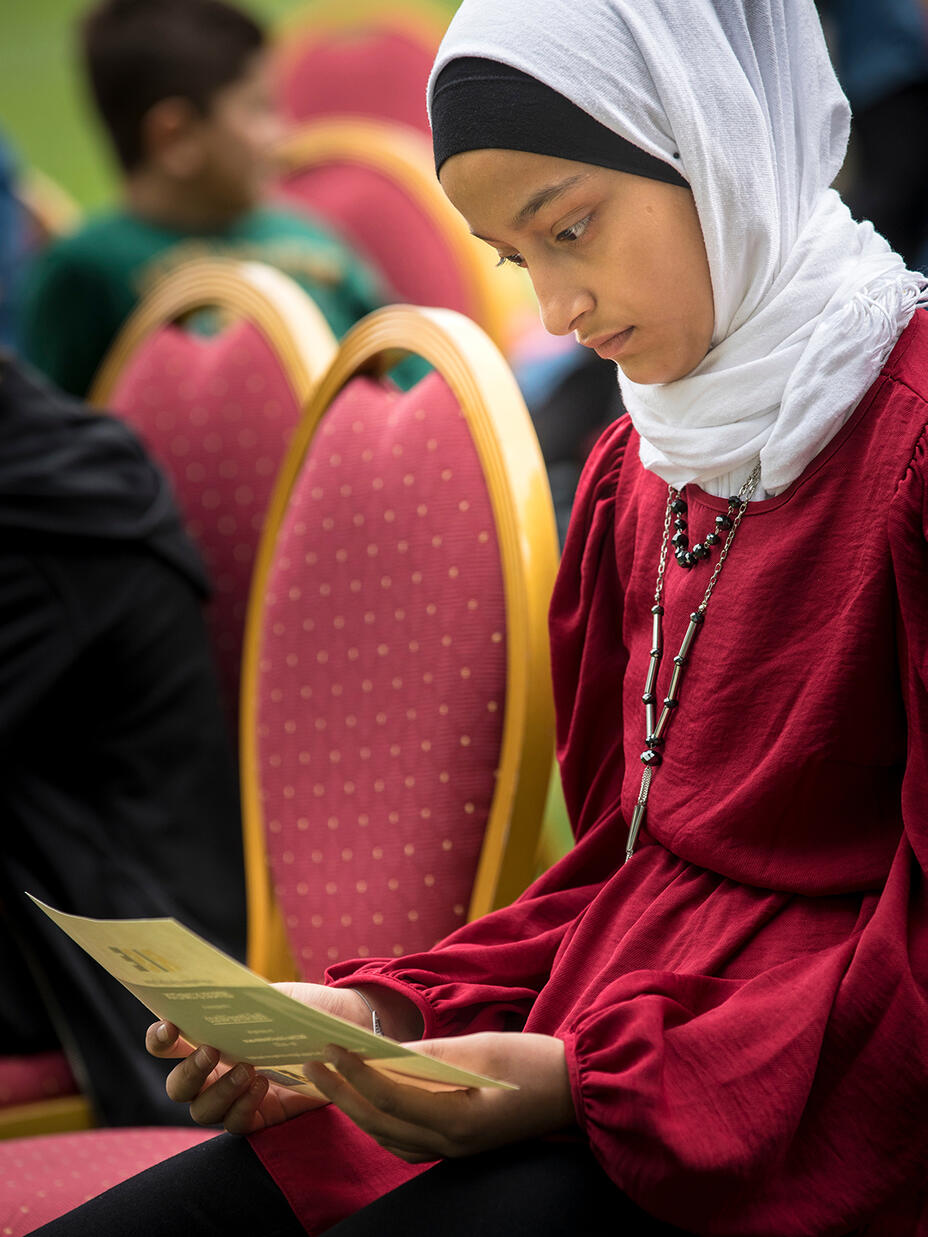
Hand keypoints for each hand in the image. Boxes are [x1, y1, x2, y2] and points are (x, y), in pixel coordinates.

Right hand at [145, 982, 392, 1133]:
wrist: (341, 1028)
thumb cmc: (300, 1008)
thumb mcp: (270, 997)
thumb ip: (241, 999)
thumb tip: (214, 989)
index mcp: (208, 1037)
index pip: (166, 1044)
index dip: (158, 1038)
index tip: (170, 1027)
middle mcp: (213, 1072)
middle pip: (177, 1087)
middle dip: (190, 1071)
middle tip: (213, 1051)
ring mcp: (233, 1097)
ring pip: (202, 1110)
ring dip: (220, 1091)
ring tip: (248, 1068)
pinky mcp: (258, 1116)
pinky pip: (236, 1124)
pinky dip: (243, 1107)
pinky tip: (263, 1086)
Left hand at [304, 1032, 574, 1162]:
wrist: (574, 1090)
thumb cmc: (533, 1062)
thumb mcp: (482, 1048)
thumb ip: (431, 1054)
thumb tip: (386, 1053)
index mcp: (459, 1120)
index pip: (392, 1098)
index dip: (357, 1073)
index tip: (330, 1048)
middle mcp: (451, 1144)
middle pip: (381, 1123)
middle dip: (343, 1093)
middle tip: (312, 1064)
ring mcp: (454, 1151)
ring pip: (389, 1137)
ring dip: (356, 1109)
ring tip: (329, 1080)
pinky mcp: (458, 1146)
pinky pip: (406, 1141)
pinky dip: (380, 1122)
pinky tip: (366, 1102)